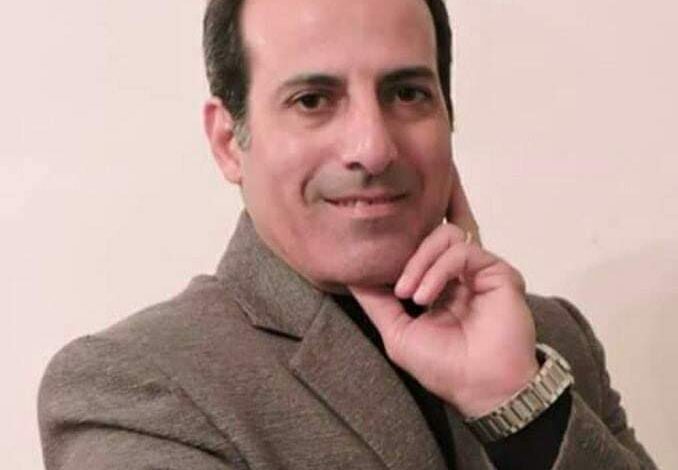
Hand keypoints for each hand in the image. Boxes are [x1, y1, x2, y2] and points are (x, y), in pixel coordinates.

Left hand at [348, 167, 537, 417]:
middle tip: (398, 290)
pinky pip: (462, 250)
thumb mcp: (397, 332)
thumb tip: (349, 274)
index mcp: (437, 285)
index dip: (396, 251)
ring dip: (420, 261)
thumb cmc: (442, 366)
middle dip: (406, 256)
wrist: (481, 387)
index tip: (374, 265)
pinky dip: (438, 268)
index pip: (415, 250)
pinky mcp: (497, 270)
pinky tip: (427, 295)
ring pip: (444, 235)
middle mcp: (457, 274)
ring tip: (411, 294)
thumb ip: (375, 301)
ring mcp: (477, 270)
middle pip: (428, 235)